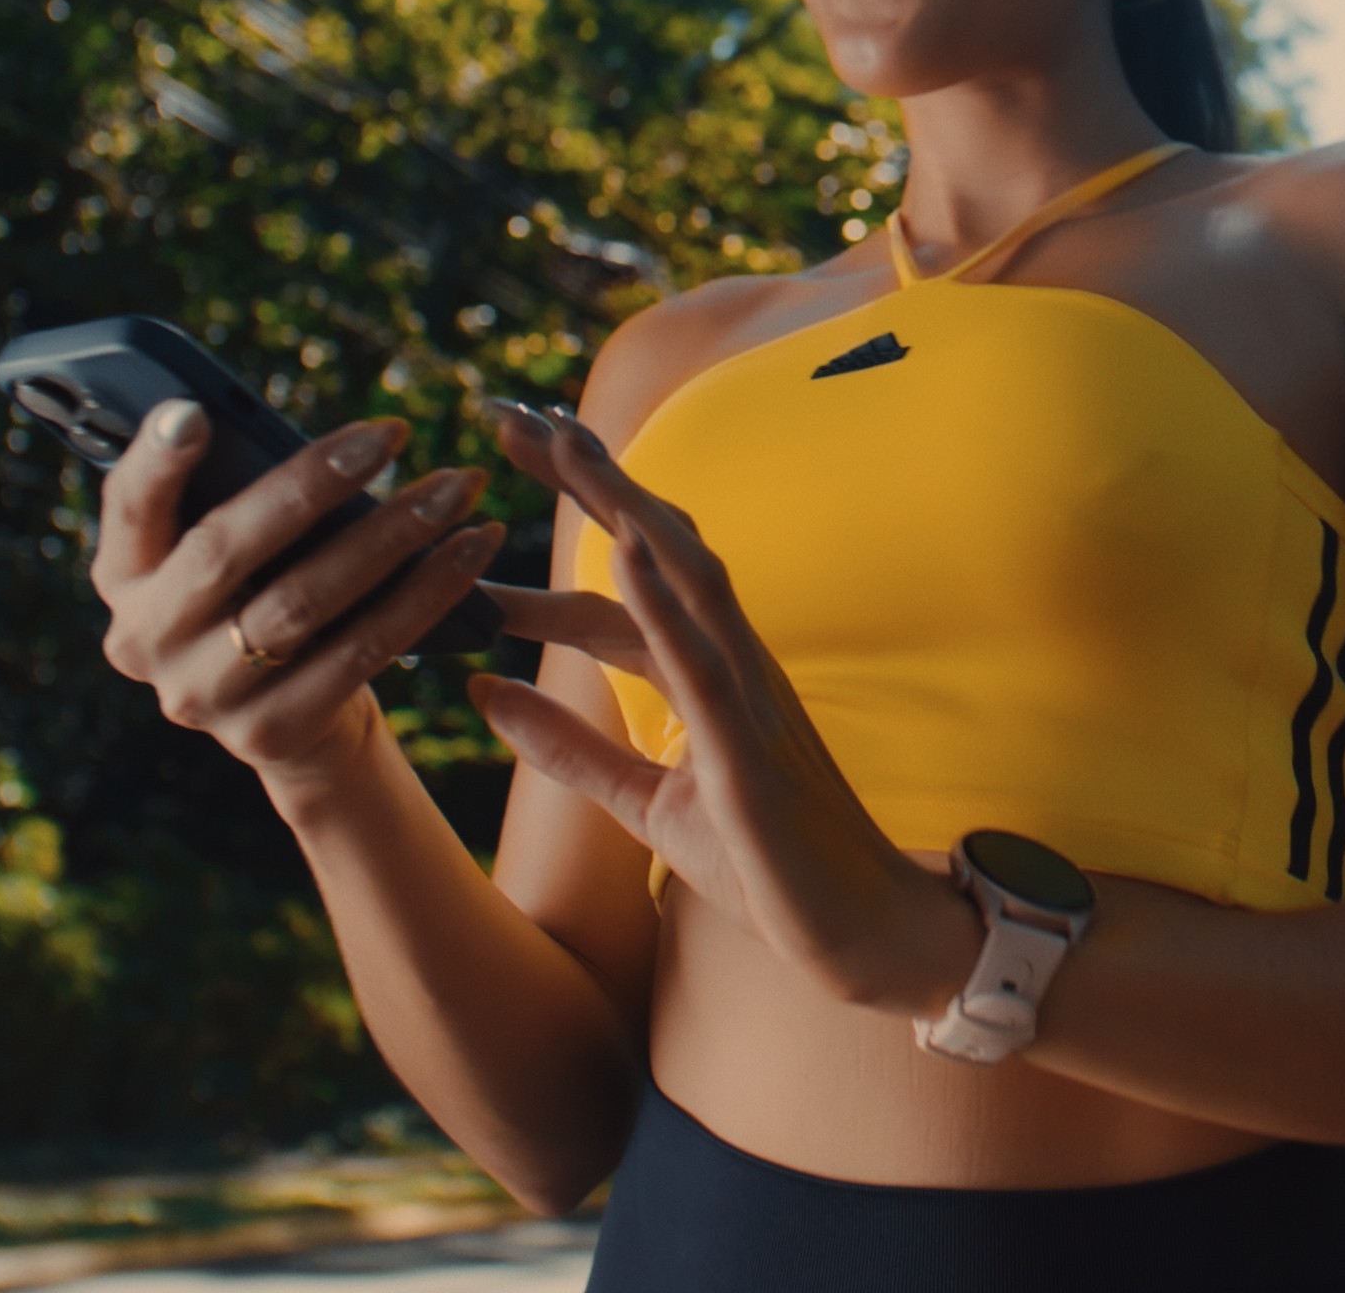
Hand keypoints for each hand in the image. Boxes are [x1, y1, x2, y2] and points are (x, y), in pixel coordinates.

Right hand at [89, 401, 508, 783]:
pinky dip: (426, 593)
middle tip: (390, 434)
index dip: (154, 461)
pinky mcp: (271, 732)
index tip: (196, 410)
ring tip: (456, 488)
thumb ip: (238, 497)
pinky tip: (472, 548)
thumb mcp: (236, 552)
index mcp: (124, 576)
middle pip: (225, 550)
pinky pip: (362, 649)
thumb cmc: (268, 596)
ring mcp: (202, 695)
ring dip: (390, 536)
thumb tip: (302, 438)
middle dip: (311, 484)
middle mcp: (144, 641)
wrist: (302, 724)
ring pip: (303, 601)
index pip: (128, 508)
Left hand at [466, 400, 972, 1016]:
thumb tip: (483, 693)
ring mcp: (749, 696)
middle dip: (585, 476)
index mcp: (707, 672)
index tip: (510, 453)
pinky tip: (624, 555)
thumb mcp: (647, 805)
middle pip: (654, 545)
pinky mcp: (751, 749)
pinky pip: (703, 662)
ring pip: (685, 577)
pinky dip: (663, 603)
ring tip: (565, 445)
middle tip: (510, 412)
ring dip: (624, 507)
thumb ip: (569, 750)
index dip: (568, 513)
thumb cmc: (769, 868)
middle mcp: (732, 662)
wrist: (861, 934)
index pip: (627, 575)